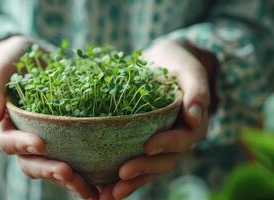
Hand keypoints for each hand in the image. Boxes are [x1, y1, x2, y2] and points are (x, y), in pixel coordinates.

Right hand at [0, 36, 97, 198]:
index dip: (22, 144)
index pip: (7, 141)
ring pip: (51, 170)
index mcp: (2, 126)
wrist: (32, 60)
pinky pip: (70, 162)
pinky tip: (100, 184)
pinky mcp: (61, 143)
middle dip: (49, 170)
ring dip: (69, 181)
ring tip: (89, 190)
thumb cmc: (13, 61)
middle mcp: (20, 141)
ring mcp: (42, 145)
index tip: (41, 143)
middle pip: (31, 164)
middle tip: (68, 173)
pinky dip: (83, 175)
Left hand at [99, 40, 212, 199]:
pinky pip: (136, 164)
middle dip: (144, 169)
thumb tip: (196, 117)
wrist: (162, 63)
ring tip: (109, 194)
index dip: (167, 144)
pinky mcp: (144, 145)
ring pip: (149, 169)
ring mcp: (161, 144)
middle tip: (122, 175)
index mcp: (193, 124)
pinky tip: (104, 187)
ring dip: (131, 183)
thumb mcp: (189, 69)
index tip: (148, 146)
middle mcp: (178, 139)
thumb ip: (197, 90)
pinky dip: (122, 178)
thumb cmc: (176, 63)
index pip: (183, 139)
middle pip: (165, 161)